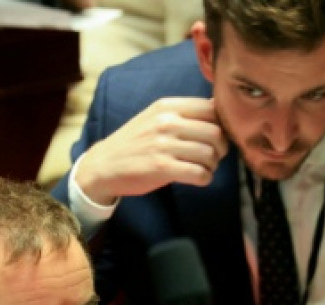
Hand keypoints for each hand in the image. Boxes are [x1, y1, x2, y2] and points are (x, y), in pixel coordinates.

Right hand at [76, 97, 226, 205]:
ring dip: (213, 165)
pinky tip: (199, 179)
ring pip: (209, 154)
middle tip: (214, 156)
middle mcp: (167, 122)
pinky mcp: (161, 168)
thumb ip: (182, 113)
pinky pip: (198, 173)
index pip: (211, 109)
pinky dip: (205, 178)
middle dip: (221, 148)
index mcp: (167, 106)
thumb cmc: (133, 143)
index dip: (221, 124)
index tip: (216, 137)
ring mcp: (163, 145)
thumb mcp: (154, 117)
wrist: (103, 165)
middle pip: (215, 132)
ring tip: (204, 168)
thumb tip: (218, 109)